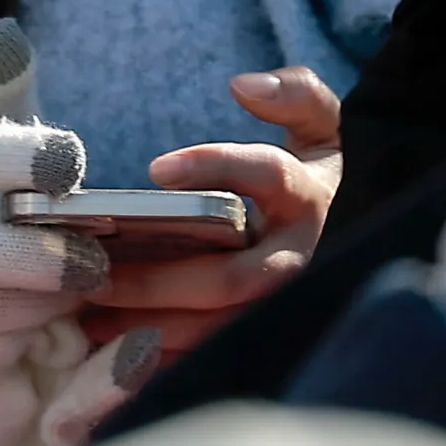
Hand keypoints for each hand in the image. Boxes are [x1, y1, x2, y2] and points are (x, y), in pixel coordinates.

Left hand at [87, 67, 342, 350]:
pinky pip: (221, 354)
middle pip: (232, 279)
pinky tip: (118, 354)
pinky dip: (171, 360)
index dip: (217, 167)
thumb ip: (295, 95)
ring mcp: (286, 301)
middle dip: (161, 281)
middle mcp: (300, 256)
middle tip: (95, 273)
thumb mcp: (321, 120)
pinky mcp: (270, 332)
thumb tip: (246, 85)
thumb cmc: (317, 168)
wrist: (353, 225)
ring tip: (91, 318)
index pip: (268, 177)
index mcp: (307, 197)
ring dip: (156, 327)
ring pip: (222, 327)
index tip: (156, 168)